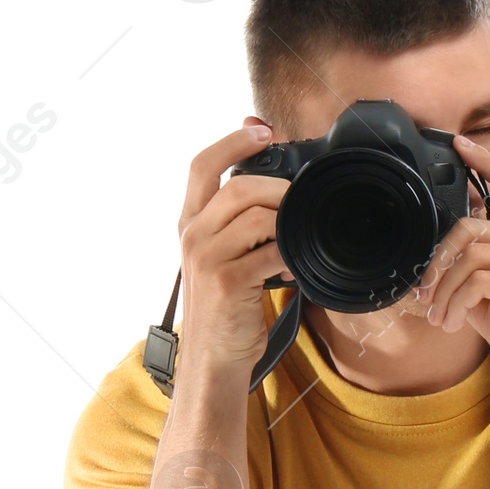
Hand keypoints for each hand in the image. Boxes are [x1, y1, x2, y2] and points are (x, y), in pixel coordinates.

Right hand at [174, 122, 290, 373]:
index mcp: (190, 223)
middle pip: (238, 186)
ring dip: (287, 222)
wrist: (212, 358)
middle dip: (277, 187)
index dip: (233, 142)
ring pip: (256, 216)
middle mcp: (193, 235)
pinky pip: (269, 252)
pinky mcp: (226, 281)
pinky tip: (293, 269)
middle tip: (299, 200)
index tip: (261, 130)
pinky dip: (289, 256)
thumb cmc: (224, 309)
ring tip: (297, 238)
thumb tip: (276, 195)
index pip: (203, 166)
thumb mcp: (220, 258)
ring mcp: (206, 257)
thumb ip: (238, 226)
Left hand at [416, 136, 489, 396]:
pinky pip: (478, 279)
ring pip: (469, 253)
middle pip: (472, 224)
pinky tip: (455, 323)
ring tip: (440, 318)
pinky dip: (456, 302)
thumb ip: (476, 290)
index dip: (485, 163)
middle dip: (438, 259)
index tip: (460, 147)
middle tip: (425, 291)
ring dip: (444, 289)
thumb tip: (442, 284)